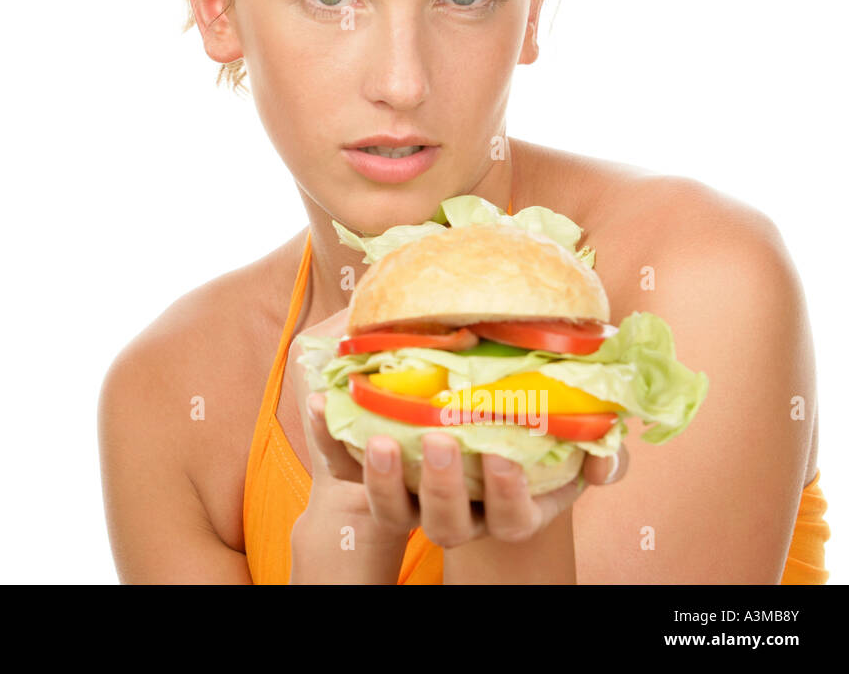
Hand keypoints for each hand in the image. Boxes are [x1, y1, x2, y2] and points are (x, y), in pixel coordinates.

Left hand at [287, 305, 630, 577]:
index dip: (506, 496)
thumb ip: (601, 449)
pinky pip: (342, 464)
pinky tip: (322, 402)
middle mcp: (460, 512)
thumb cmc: (536, 424)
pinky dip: (328, 437)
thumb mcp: (577, 437)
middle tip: (438, 439)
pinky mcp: (369, 472)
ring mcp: (412, 496)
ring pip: (392, 510)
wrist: (476, 404)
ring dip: (381, 478)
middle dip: (442, 487)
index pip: (510, 520)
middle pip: (446, 524)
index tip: (501, 459)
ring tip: (376, 437)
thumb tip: (606, 458)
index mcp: (510, 508)